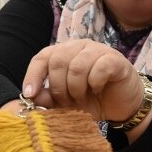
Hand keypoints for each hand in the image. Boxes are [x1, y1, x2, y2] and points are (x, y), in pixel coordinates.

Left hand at [22, 39, 142, 123]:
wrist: (122, 105)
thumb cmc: (92, 99)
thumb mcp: (65, 103)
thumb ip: (47, 98)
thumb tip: (31, 96)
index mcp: (63, 53)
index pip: (42, 58)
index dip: (33, 75)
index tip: (29, 94)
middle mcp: (79, 46)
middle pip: (58, 61)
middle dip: (58, 87)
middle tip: (66, 102)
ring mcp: (98, 50)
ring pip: (77, 66)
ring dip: (76, 89)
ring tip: (82, 99)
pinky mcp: (115, 59)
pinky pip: (98, 69)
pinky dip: (95, 84)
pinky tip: (98, 90)